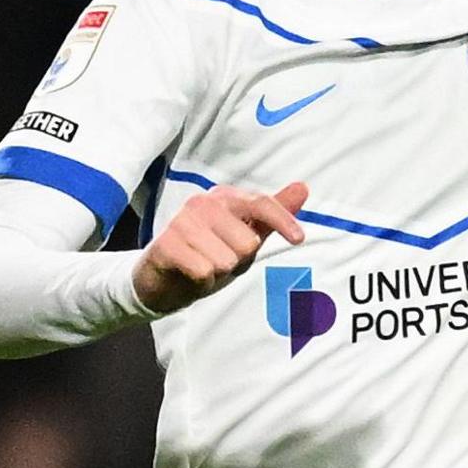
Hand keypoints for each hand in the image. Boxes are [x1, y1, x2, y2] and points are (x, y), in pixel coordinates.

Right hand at [134, 179, 306, 314]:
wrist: (165, 278)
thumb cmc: (211, 252)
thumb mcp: (248, 235)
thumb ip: (273, 214)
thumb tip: (302, 187)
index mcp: (225, 198)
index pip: (260, 203)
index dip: (282, 220)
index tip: (299, 239)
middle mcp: (202, 203)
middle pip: (247, 242)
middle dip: (239, 259)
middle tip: (220, 257)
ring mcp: (181, 222)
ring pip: (226, 259)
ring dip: (219, 271)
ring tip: (205, 264)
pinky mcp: (165, 245)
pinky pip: (204, 271)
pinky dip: (203, 280)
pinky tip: (192, 274)